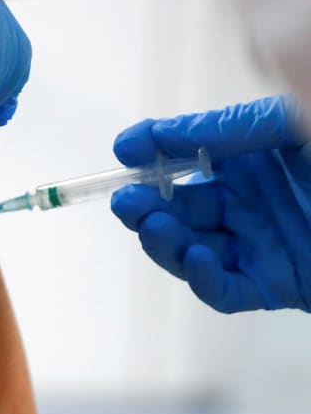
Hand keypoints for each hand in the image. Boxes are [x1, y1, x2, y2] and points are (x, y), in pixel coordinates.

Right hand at [111, 95, 310, 312]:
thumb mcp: (290, 124)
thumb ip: (223, 131)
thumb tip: (145, 140)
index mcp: (251, 156)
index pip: (184, 155)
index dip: (150, 153)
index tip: (124, 150)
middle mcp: (250, 201)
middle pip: (178, 207)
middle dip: (145, 205)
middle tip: (128, 201)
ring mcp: (260, 244)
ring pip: (191, 249)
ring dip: (165, 241)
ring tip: (155, 226)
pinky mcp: (276, 284)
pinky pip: (225, 290)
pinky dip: (204, 278)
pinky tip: (200, 256)